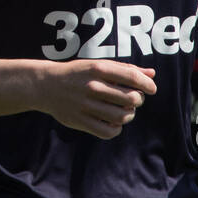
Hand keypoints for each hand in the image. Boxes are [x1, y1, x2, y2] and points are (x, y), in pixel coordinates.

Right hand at [37, 60, 157, 139]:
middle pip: (131, 98)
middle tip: (133, 99)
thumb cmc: (78, 74)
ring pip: (122, 116)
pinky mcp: (80, 121)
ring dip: (129, 115)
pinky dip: (116, 129)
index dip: (147, 85)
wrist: (46, 85)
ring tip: (125, 110)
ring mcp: (85, 105)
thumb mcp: (99, 65)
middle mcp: (92, 86)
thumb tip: (152, 74)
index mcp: (98, 68)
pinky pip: (108, 131)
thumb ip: (125, 69)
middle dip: (138, 100)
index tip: (151, 89)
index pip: (132, 77)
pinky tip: (114, 122)